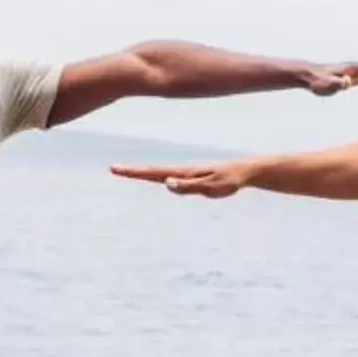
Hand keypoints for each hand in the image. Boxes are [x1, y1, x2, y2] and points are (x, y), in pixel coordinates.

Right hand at [111, 160, 256, 197]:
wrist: (244, 171)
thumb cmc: (229, 180)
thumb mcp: (210, 187)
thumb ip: (189, 186)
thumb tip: (166, 183)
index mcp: (183, 172)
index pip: (154, 172)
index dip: (134, 172)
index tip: (116, 169)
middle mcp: (181, 170)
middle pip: (152, 170)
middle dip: (133, 170)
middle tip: (113, 169)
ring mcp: (185, 172)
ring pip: (159, 172)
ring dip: (141, 171)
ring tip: (125, 171)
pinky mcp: (191, 177)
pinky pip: (169, 176)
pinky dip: (155, 175)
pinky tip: (154, 177)